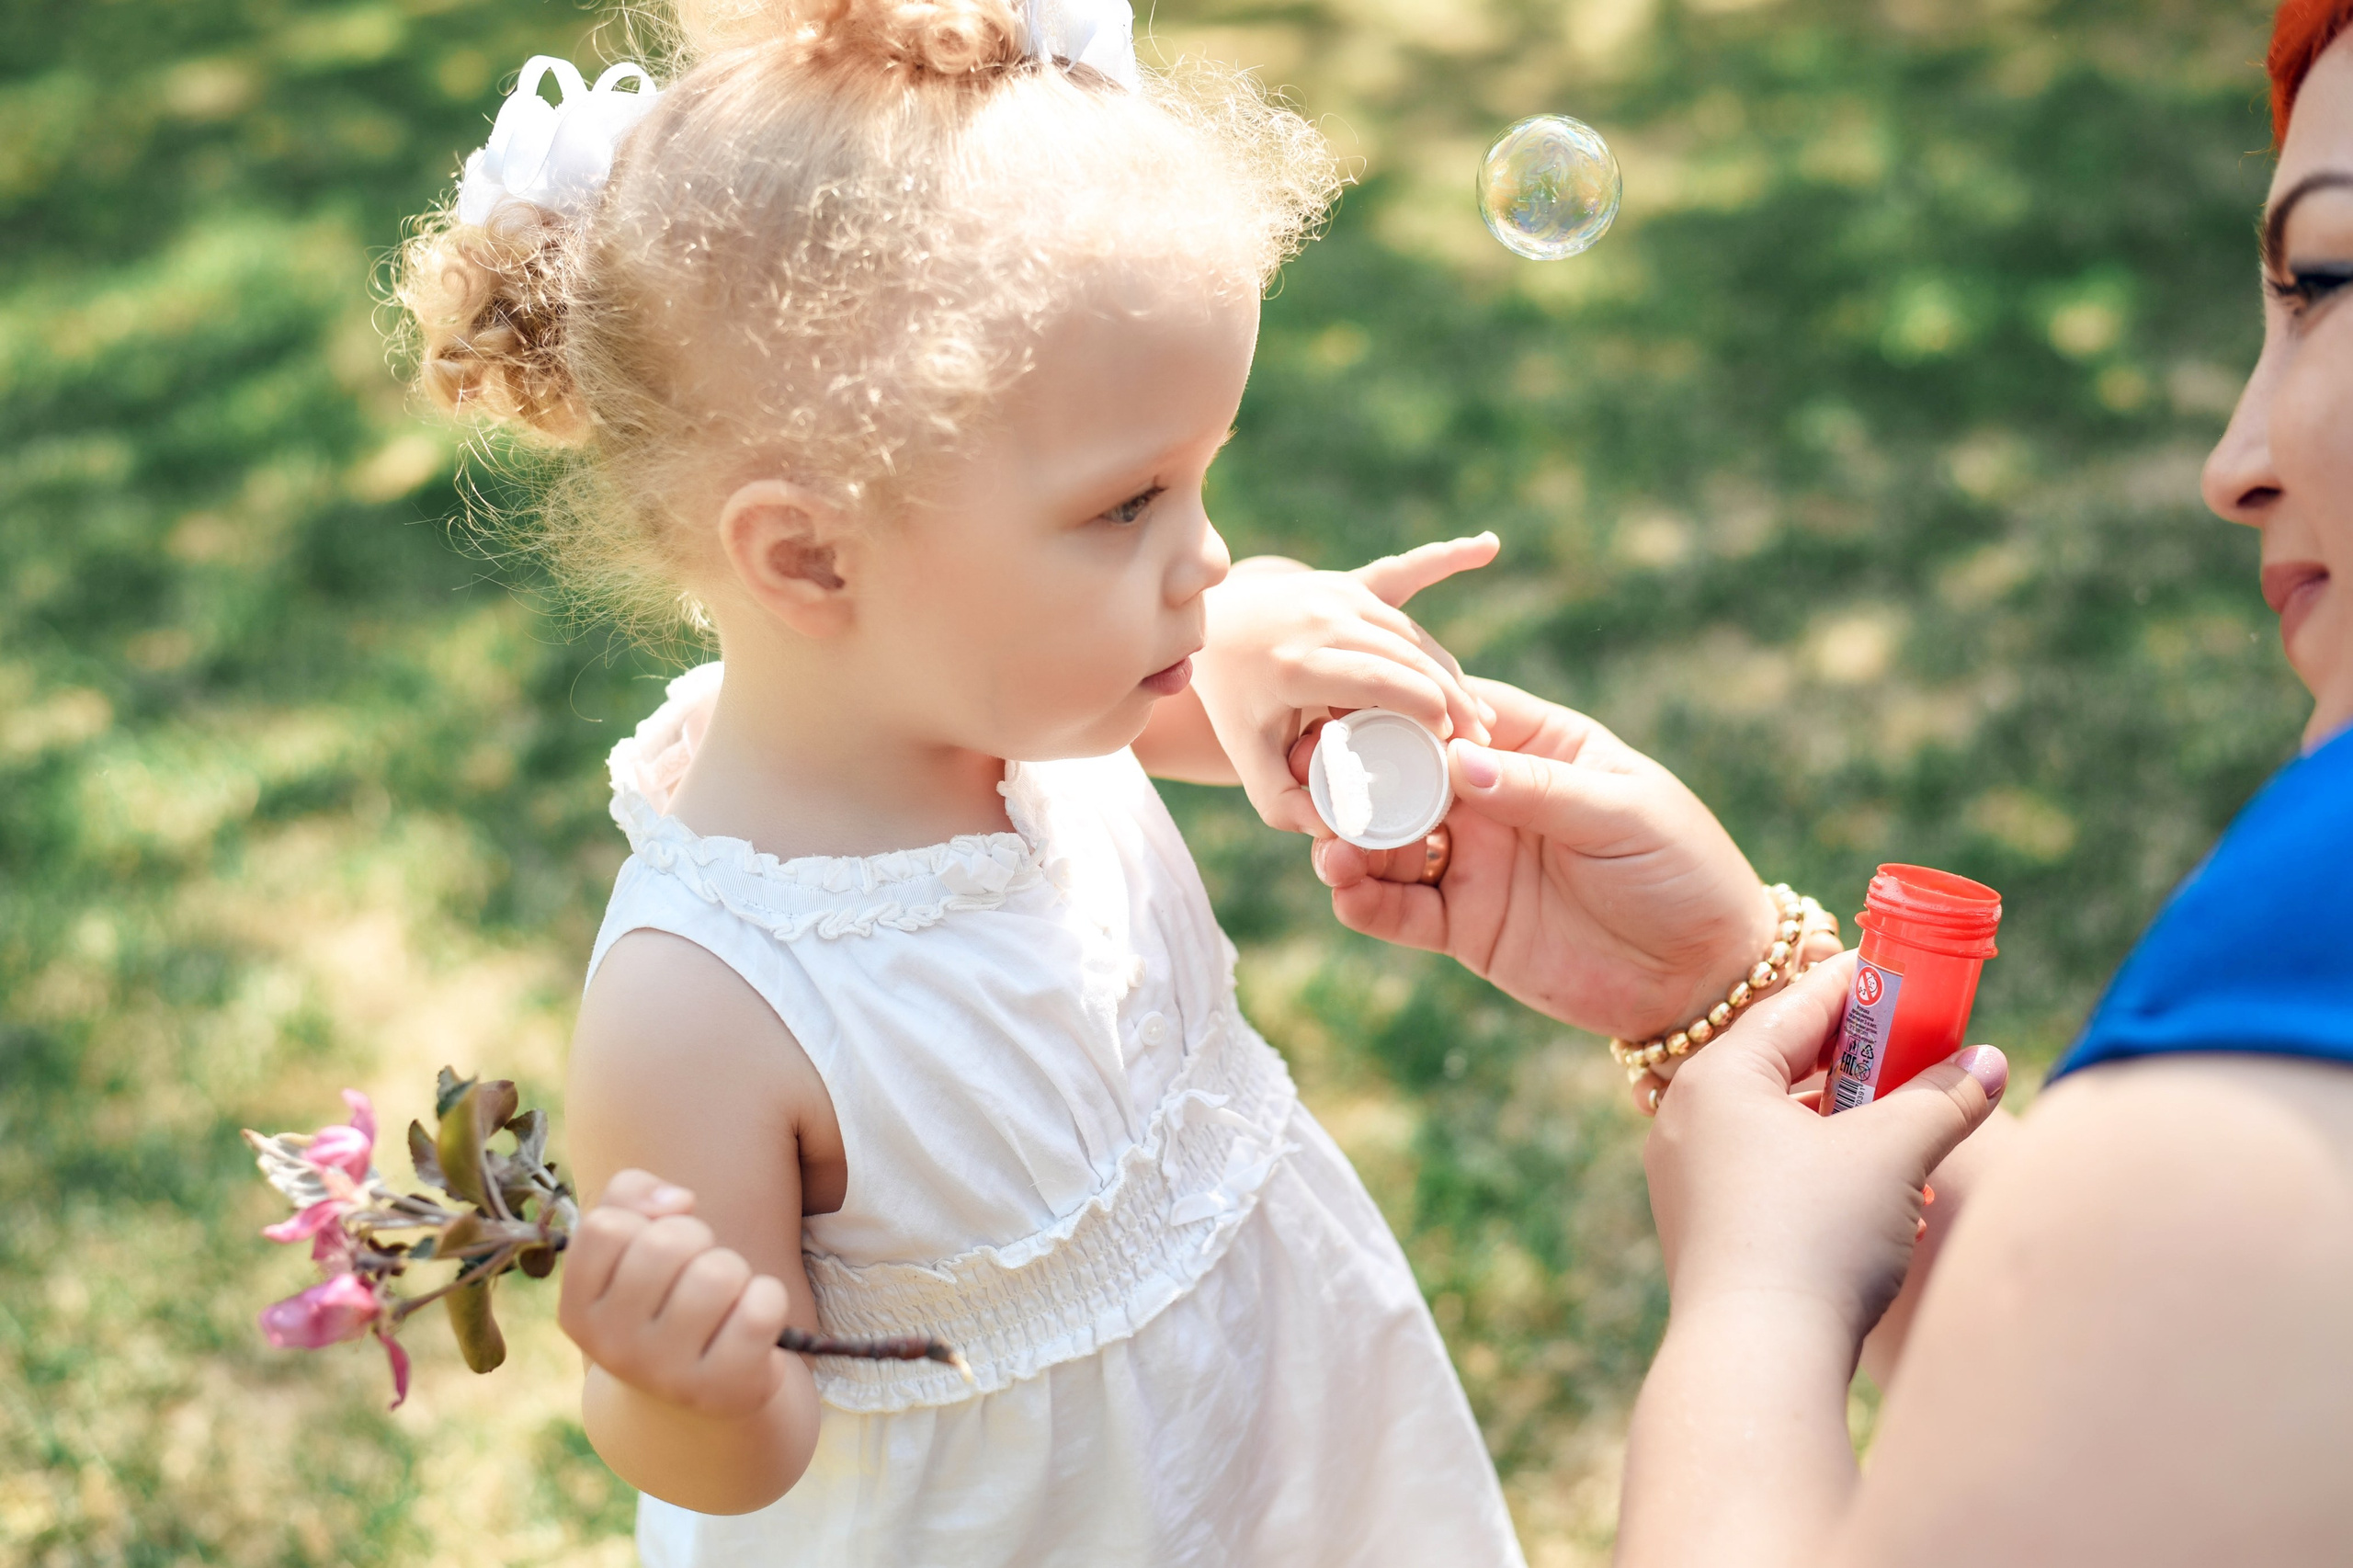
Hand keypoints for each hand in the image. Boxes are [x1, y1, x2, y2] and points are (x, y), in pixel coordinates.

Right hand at [557, 1168, 792, 1419]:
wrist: (696, 1397)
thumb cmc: (663, 1298)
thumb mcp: (629, 1242)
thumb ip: (630, 1195)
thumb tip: (677, 1200)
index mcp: (577, 1312)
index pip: (606, 1227)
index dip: (645, 1220)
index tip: (656, 1247)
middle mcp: (612, 1349)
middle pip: (669, 1242)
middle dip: (698, 1240)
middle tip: (697, 1272)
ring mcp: (666, 1374)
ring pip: (719, 1272)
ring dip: (734, 1270)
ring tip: (724, 1299)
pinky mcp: (723, 1388)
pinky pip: (762, 1307)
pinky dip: (768, 1299)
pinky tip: (751, 1323)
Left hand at [1191, 535, 1497, 835]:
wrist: (1212, 630)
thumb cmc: (1238, 702)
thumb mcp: (1248, 759)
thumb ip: (1284, 803)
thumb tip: (1334, 832)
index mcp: (1296, 664)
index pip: (1377, 682)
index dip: (1423, 707)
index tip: (1452, 740)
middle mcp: (1320, 620)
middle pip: (1406, 659)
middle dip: (1450, 700)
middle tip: (1479, 742)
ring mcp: (1338, 595)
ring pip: (1414, 636)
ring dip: (1449, 674)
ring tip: (1475, 717)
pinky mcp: (1351, 582)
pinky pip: (1406, 570)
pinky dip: (1448, 558)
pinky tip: (1488, 546)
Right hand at [1311, 676, 1781, 1043]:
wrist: (1705, 976)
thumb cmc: (1682, 871)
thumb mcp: (1624, 815)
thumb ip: (1540, 789)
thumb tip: (1460, 761)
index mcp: (1535, 748)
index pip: (1455, 713)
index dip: (1403, 709)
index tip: (1354, 710)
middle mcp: (1492, 799)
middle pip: (1404, 775)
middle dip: (1357, 776)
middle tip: (1317, 782)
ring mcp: (1472, 861)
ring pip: (1388, 842)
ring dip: (1349, 840)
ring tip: (1328, 846)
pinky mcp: (1464, 924)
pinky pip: (1398, 910)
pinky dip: (1363, 900)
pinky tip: (1345, 891)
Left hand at [1644, 955, 2008, 1342]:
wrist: (1757, 1358)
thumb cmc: (1817, 1236)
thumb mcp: (1894, 1153)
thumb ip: (1944, 1097)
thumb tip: (1991, 1061)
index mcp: (1717, 1076)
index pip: (1795, 1003)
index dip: (1860, 984)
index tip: (1910, 973)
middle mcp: (1687, 1117)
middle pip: (1783, 1060)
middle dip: (1859, 1057)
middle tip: (1921, 1046)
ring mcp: (1688, 1176)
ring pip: (1779, 1120)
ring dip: (1847, 1118)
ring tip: (1910, 1122)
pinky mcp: (1705, 1228)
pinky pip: (1769, 1170)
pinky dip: (1823, 1165)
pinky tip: (1878, 1191)